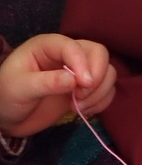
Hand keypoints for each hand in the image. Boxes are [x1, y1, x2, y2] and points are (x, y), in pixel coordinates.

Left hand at [0, 34, 115, 136]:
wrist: (8, 117)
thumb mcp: (20, 88)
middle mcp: (67, 55)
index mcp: (48, 46)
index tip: (84, 85)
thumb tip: (74, 81)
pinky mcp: (85, 90)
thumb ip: (46, 82)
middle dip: (97, 76)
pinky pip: (106, 91)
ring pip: (108, 72)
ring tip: (79, 107)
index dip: (82, 63)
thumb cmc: (7, 96)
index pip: (74, 46)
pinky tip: (85, 111)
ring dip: (100, 92)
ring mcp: (79, 73)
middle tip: (81, 96)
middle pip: (99, 53)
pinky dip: (102, 101)